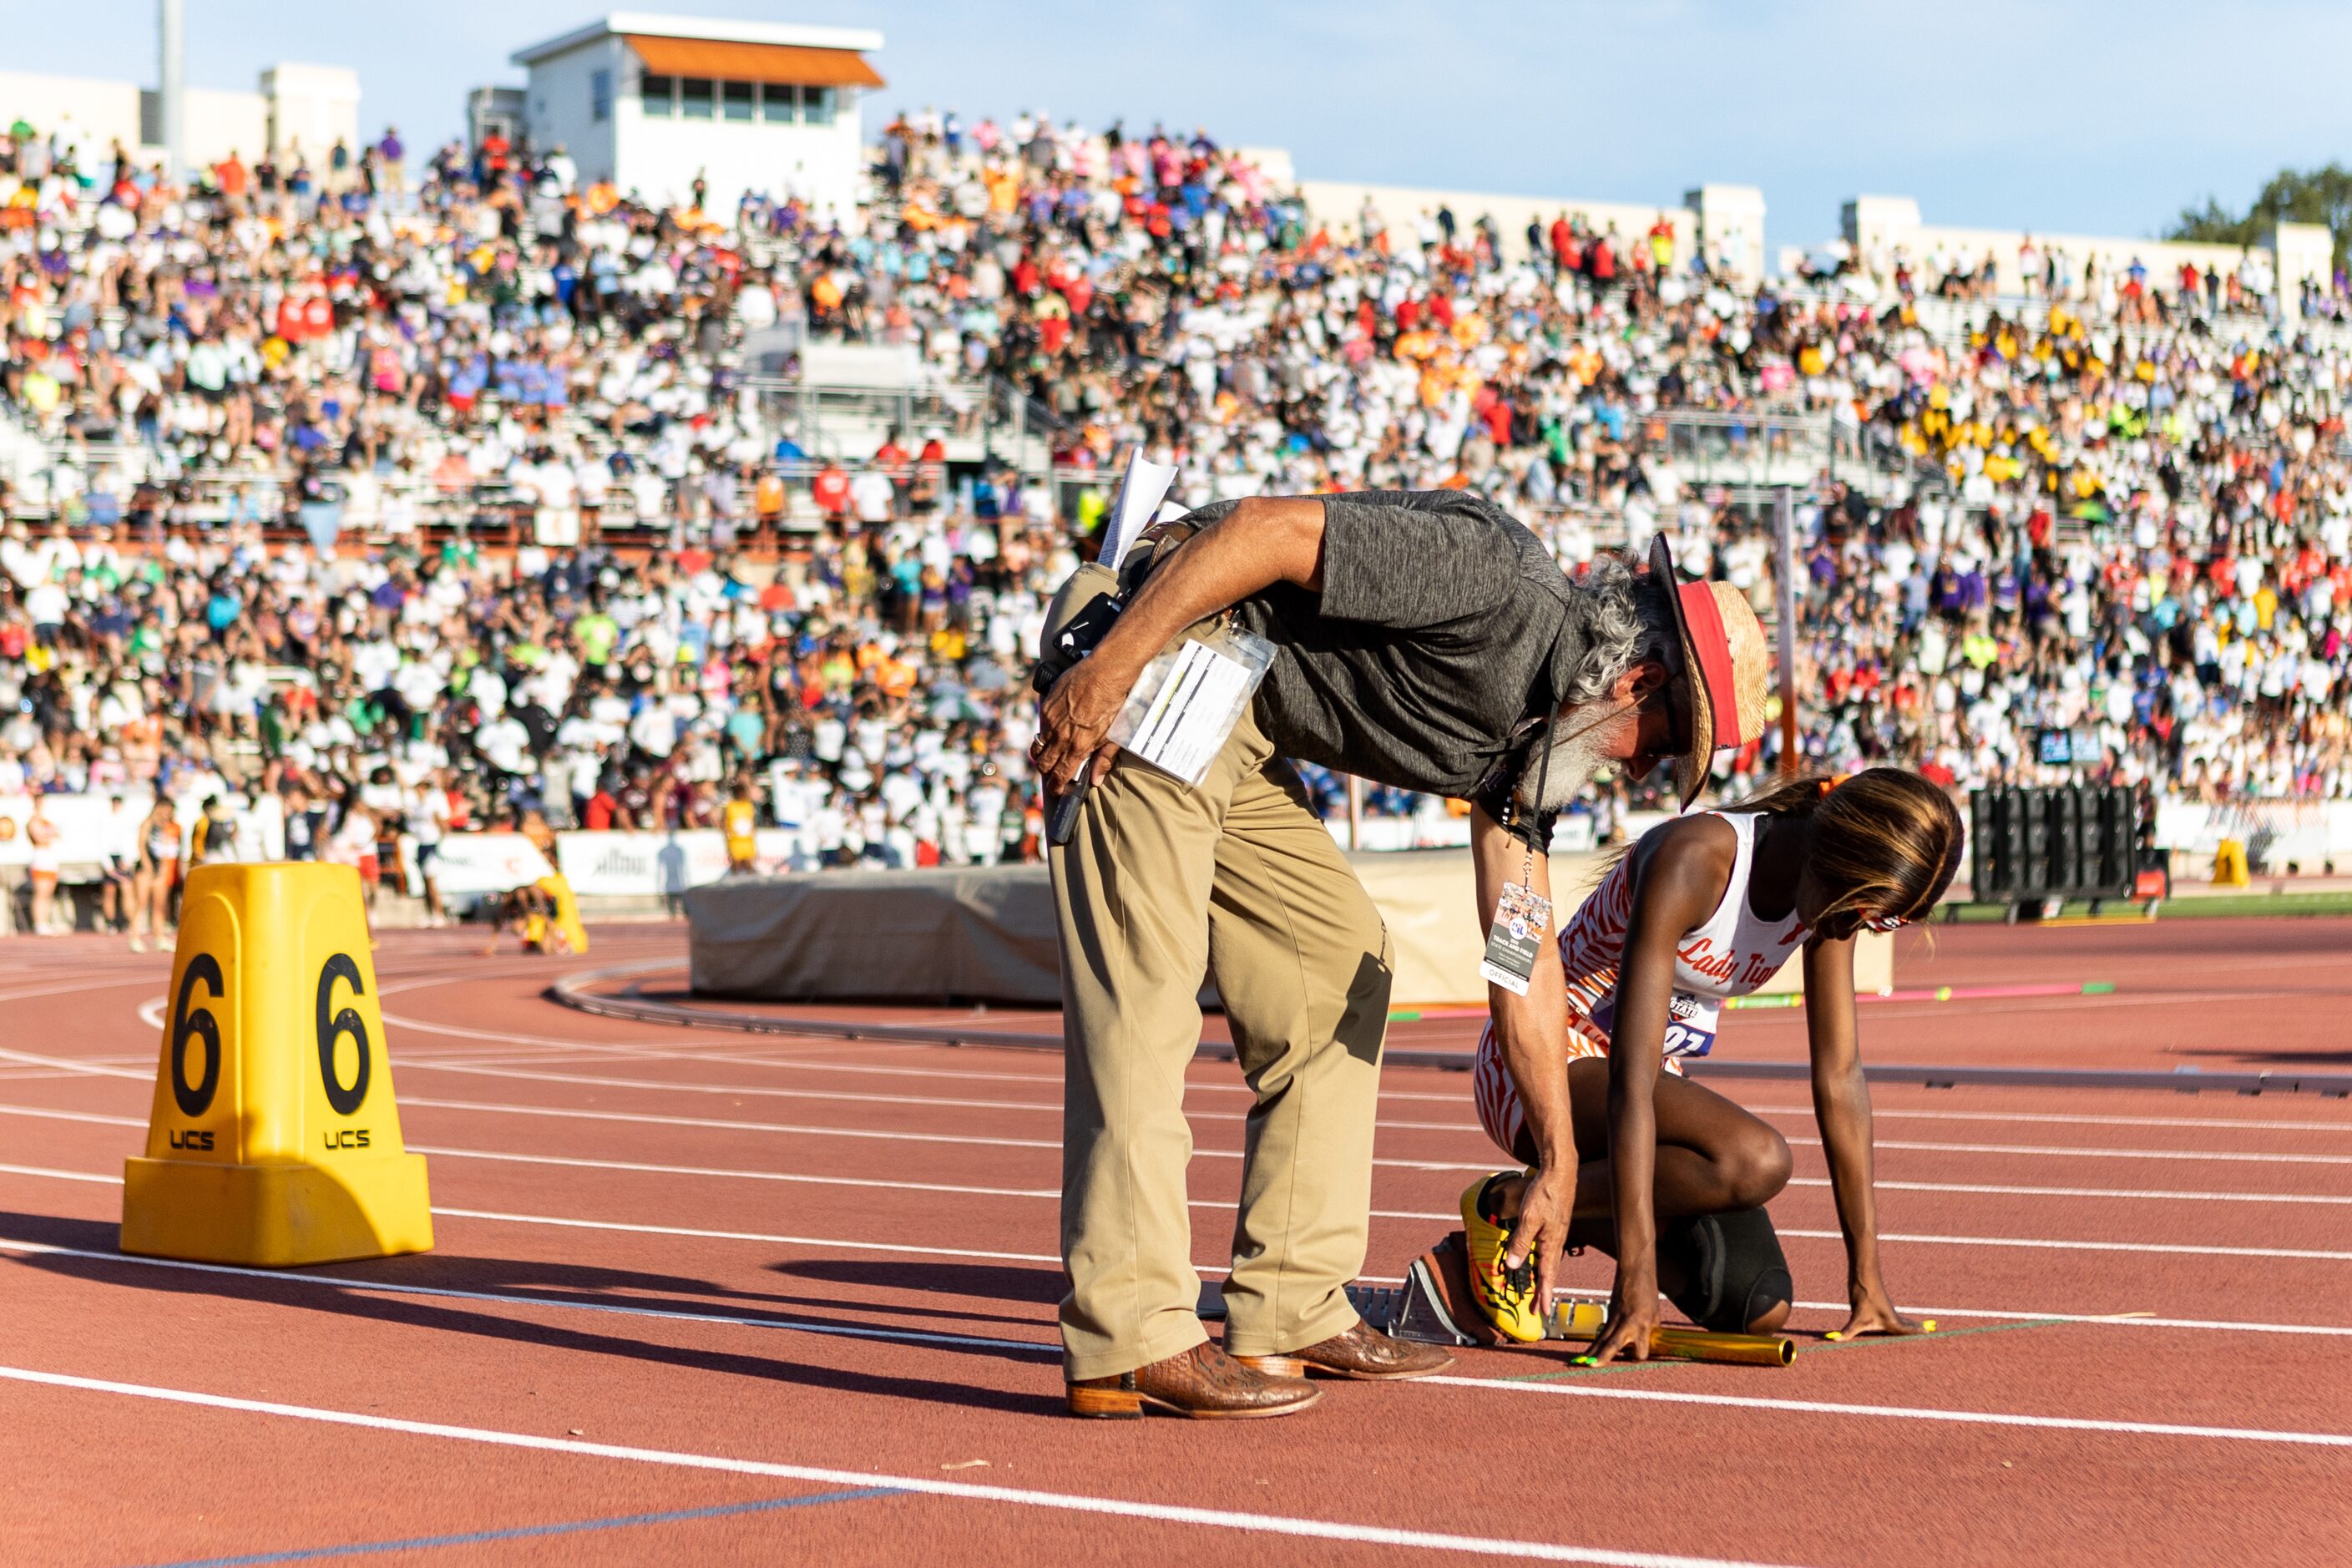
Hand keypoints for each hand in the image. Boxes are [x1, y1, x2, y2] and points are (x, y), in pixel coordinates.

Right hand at [1031, 654, 1128, 790]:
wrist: (1105, 672)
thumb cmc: (1115, 702)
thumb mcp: (1115, 735)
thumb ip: (1104, 759)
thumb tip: (1095, 780)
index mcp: (1078, 746)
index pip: (1059, 775)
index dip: (1057, 786)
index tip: (1058, 790)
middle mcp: (1060, 736)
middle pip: (1043, 764)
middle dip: (1047, 773)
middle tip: (1053, 775)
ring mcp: (1051, 721)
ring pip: (1038, 746)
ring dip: (1041, 755)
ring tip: (1049, 756)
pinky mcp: (1047, 706)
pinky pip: (1040, 726)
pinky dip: (1044, 734)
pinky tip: (1054, 732)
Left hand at [1502, 1163, 1576, 1314]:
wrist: (1560, 1171)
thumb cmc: (1545, 1193)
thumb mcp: (1529, 1219)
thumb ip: (1521, 1242)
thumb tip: (1514, 1266)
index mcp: (1551, 1243)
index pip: (1547, 1275)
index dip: (1543, 1295)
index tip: (1541, 1312)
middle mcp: (1555, 1241)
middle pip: (1548, 1272)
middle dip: (1541, 1292)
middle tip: (1535, 1309)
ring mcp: (1555, 1233)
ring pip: (1548, 1261)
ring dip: (1541, 1278)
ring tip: (1535, 1291)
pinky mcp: (1554, 1225)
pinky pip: (1547, 1250)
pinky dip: (1542, 1261)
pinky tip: (1537, 1260)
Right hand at [1588, 1267, 1658, 1363]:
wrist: (1635, 1273)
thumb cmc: (1648, 1293)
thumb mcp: (1655, 1315)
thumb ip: (1650, 1332)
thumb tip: (1647, 1345)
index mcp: (1643, 1325)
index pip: (1640, 1351)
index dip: (1639, 1356)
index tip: (1638, 1356)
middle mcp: (1627, 1324)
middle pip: (1612, 1344)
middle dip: (1602, 1356)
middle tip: (1591, 1365)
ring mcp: (1615, 1319)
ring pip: (1601, 1340)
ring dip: (1591, 1353)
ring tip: (1580, 1363)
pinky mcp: (1609, 1316)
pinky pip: (1600, 1334)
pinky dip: (1594, 1345)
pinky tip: (1586, 1354)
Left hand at [1827, 1277, 1930, 1340]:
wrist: (1864, 1273)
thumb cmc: (1864, 1294)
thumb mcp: (1855, 1316)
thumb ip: (1848, 1331)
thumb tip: (1835, 1340)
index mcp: (1891, 1320)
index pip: (1906, 1331)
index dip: (1916, 1333)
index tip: (1929, 1334)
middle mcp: (1891, 1315)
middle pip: (1906, 1325)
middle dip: (1915, 1330)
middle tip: (1929, 1333)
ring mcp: (1886, 1309)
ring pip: (1901, 1320)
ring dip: (1909, 1325)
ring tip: (1919, 1328)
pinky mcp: (1880, 1305)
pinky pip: (1893, 1316)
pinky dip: (1901, 1320)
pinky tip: (1897, 1321)